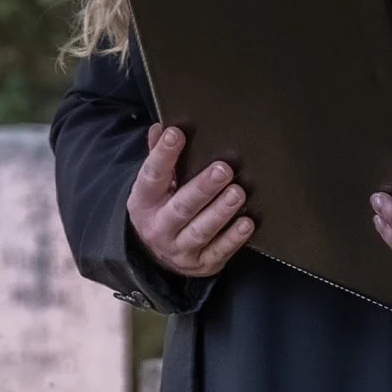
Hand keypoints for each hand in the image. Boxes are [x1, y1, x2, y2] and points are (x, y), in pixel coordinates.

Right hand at [127, 124, 253, 279]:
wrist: (159, 254)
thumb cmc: (162, 207)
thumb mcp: (154, 186)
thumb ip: (159, 158)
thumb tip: (160, 128)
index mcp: (144, 202)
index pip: (151, 176)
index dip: (162, 156)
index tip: (175, 134)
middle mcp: (159, 227)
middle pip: (181, 208)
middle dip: (203, 188)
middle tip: (223, 169)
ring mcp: (180, 249)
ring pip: (200, 231)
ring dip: (220, 212)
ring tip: (238, 193)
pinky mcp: (201, 263)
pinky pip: (218, 252)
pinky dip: (233, 239)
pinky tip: (247, 223)